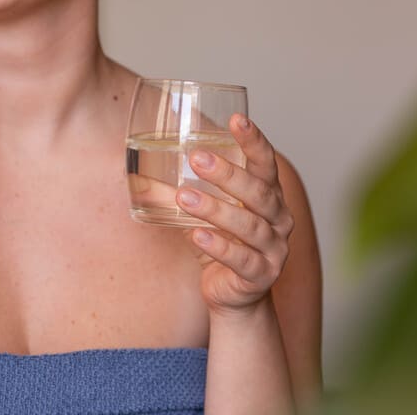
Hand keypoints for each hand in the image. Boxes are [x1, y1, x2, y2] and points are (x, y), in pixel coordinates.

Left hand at [176, 114, 294, 314]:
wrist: (235, 297)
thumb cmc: (221, 245)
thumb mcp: (201, 214)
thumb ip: (179, 191)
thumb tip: (137, 171)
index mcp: (269, 196)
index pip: (266, 163)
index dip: (254, 140)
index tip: (236, 119)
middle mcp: (279, 219)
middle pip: (259, 192)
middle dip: (228, 174)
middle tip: (197, 158)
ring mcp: (274, 249)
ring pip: (249, 226)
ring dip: (216, 209)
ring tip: (185, 197)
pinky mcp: (262, 276)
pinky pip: (242, 260)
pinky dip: (219, 246)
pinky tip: (197, 235)